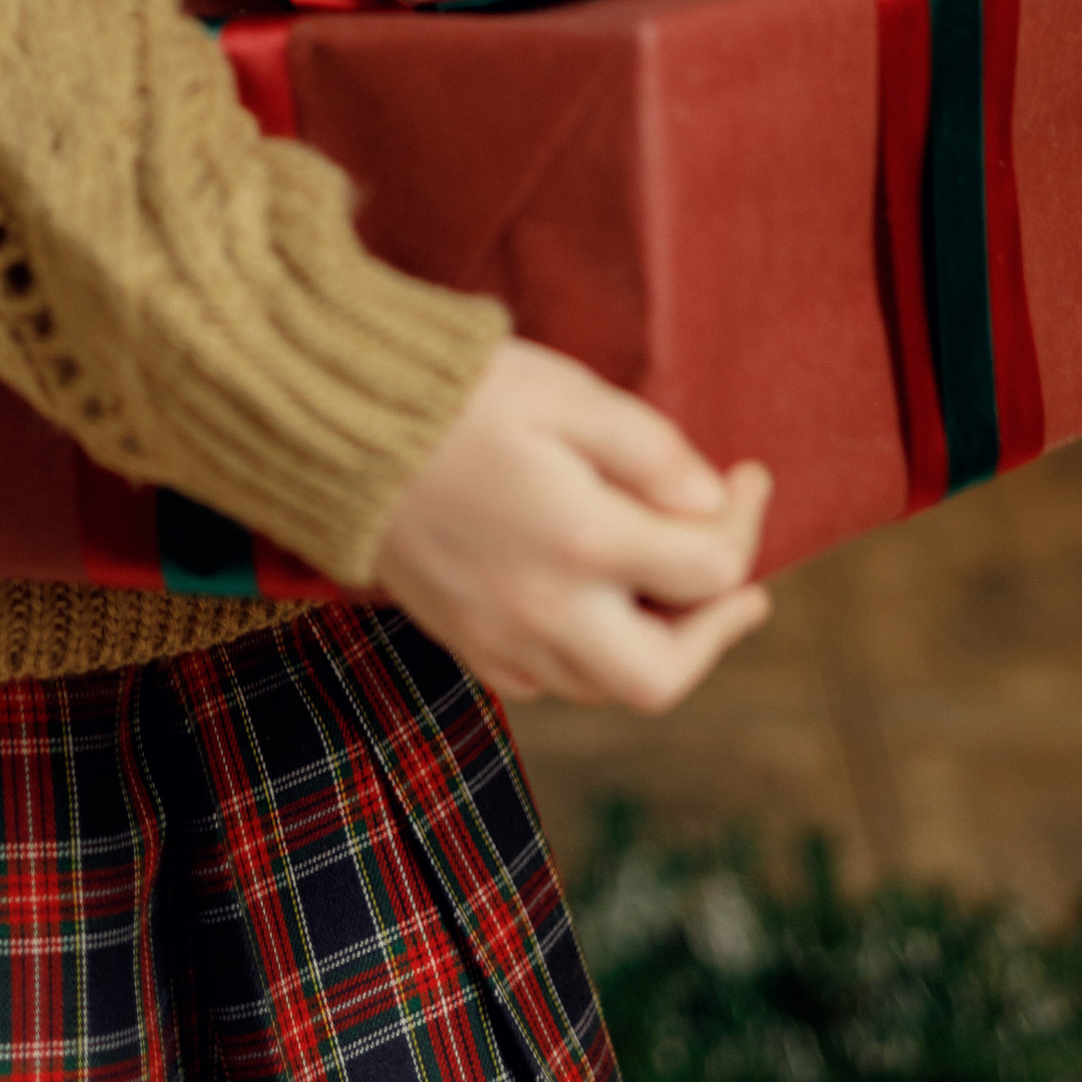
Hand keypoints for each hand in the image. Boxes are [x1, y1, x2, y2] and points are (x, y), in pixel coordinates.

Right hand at [372, 338, 771, 713]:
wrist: (334, 422)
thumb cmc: (453, 395)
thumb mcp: (565, 392)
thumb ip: (650, 449)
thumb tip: (712, 498)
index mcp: (582, 542)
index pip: (707, 569)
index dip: (746, 521)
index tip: (747, 474)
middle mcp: (546, 611)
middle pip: (664, 676)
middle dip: (715, 631)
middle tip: (737, 584)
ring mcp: (499, 637)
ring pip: (606, 688)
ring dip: (656, 648)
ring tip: (674, 589)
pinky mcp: (463, 640)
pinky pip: (548, 682)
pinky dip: (588, 658)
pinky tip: (593, 606)